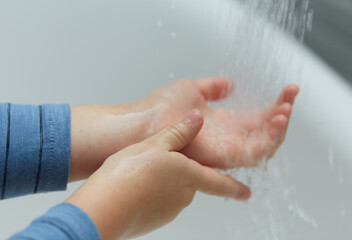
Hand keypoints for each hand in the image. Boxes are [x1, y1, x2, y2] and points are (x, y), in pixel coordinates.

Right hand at [66, 110, 250, 239]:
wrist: (103, 207)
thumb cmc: (128, 174)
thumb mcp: (156, 144)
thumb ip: (179, 133)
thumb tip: (198, 118)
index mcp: (189, 176)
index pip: (220, 183)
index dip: (235, 188)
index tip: (246, 193)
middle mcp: (183, 196)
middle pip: (190, 181)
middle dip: (181, 172)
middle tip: (161, 164)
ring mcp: (168, 210)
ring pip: (172, 190)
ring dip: (163, 181)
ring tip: (142, 172)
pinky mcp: (153, 219)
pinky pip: (158, 201)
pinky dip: (152, 192)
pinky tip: (136, 185)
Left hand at [140, 78, 298, 167]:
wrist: (146, 120)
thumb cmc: (162, 107)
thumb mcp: (194, 90)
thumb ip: (213, 87)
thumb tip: (229, 84)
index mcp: (224, 124)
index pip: (257, 118)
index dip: (275, 105)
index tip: (287, 89)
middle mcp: (229, 139)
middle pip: (265, 130)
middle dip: (282, 113)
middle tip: (291, 94)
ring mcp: (227, 149)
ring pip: (265, 144)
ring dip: (280, 126)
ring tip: (287, 107)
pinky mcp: (224, 156)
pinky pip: (255, 152)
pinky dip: (271, 138)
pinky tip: (279, 118)